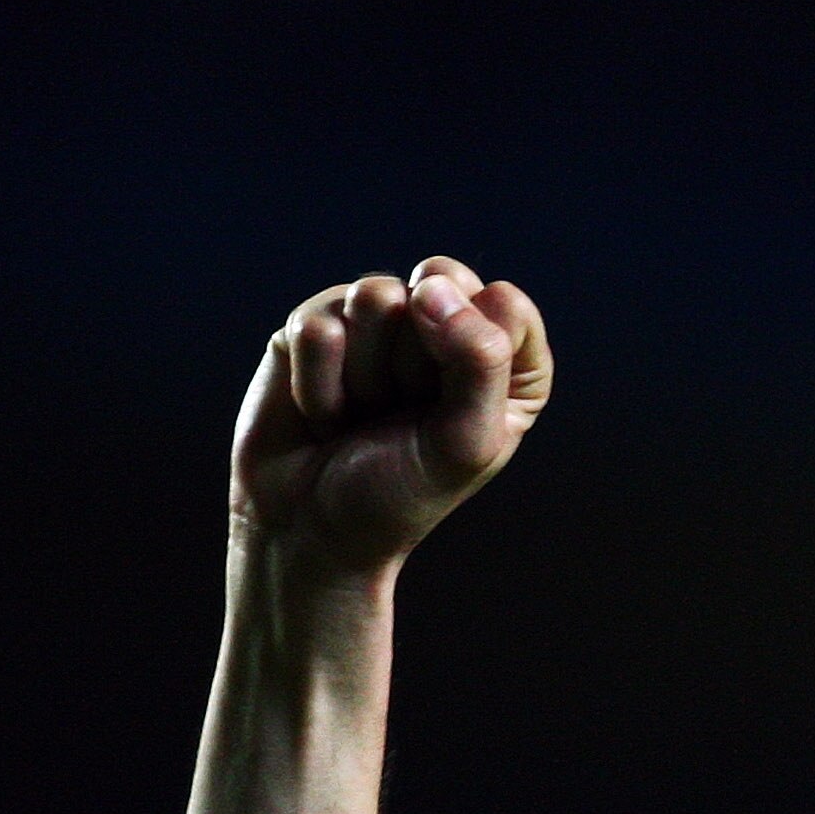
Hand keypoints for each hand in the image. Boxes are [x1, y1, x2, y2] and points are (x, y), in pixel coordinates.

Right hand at [229, 257, 552, 575]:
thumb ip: (478, 360)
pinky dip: (320, 382)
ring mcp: (378, 322)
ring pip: (373, 294)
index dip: (472, 353)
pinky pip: (317, 323)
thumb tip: (432, 286)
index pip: (505, 304)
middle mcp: (443, 330)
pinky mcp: (318, 323)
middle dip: (414, 360)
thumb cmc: (399, 494)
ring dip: (365, 373)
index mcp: (503, 361)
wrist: (309, 528)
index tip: (452, 409)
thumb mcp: (464, 442)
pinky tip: (323, 413)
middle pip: (437, 285)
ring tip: (361, 414)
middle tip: (402, 413)